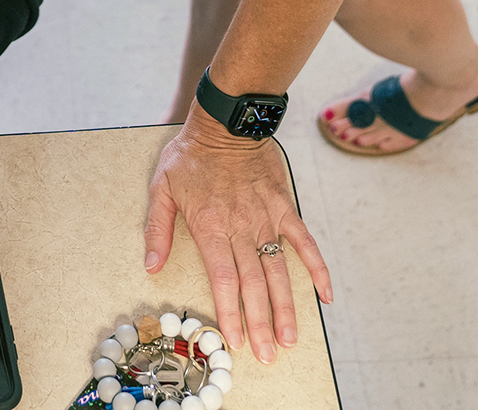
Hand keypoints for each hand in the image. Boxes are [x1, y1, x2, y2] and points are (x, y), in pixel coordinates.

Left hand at [143, 110, 332, 362]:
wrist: (227, 124)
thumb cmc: (191, 156)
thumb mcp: (161, 188)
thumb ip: (157, 230)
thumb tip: (151, 266)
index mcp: (211, 229)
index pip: (224, 281)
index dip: (231, 313)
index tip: (237, 340)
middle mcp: (241, 230)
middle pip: (253, 285)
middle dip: (261, 323)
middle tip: (268, 354)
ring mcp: (266, 221)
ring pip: (279, 272)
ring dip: (286, 307)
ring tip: (291, 338)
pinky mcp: (283, 209)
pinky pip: (304, 243)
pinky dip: (317, 268)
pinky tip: (325, 295)